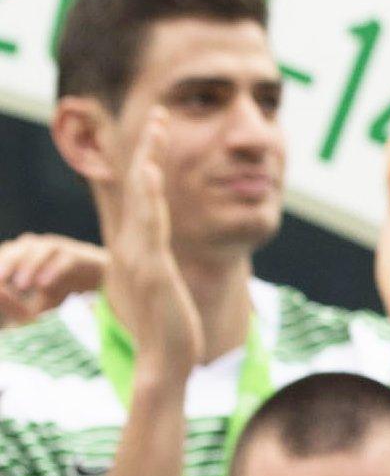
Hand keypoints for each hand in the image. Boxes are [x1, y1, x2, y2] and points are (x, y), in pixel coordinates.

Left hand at [0, 234, 107, 325]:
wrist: (101, 282)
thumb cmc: (60, 291)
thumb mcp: (34, 303)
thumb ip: (15, 307)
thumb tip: (3, 306)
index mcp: (21, 254)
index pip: (4, 255)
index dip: (0, 266)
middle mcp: (38, 246)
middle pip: (18, 248)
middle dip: (7, 263)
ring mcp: (59, 248)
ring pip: (40, 249)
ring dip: (29, 265)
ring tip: (22, 285)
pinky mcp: (79, 254)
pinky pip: (65, 258)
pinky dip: (54, 270)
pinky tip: (44, 285)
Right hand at [101, 112, 201, 379]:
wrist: (165, 364)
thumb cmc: (168, 332)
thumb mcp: (163, 291)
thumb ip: (158, 271)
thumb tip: (161, 259)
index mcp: (139, 249)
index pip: (143, 196)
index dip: (148, 162)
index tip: (156, 132)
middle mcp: (135, 247)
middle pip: (140, 187)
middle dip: (149, 148)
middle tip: (159, 112)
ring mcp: (141, 256)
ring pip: (144, 199)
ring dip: (149, 160)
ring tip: (156, 127)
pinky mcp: (151, 269)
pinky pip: (150, 225)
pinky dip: (149, 197)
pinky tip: (150, 173)